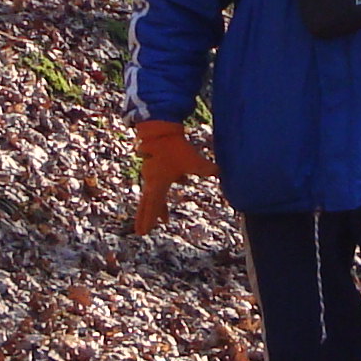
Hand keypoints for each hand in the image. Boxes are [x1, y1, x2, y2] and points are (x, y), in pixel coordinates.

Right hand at [131, 119, 216, 233]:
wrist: (161, 128)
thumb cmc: (175, 146)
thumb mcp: (192, 160)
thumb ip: (205, 168)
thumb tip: (219, 172)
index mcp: (158, 183)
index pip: (153, 206)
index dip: (149, 220)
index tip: (143, 232)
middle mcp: (151, 180)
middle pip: (147, 203)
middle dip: (146, 218)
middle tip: (141, 232)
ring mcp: (151, 172)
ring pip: (153, 193)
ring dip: (158, 206)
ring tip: (163, 218)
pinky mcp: (155, 165)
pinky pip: (160, 182)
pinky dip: (165, 188)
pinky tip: (182, 181)